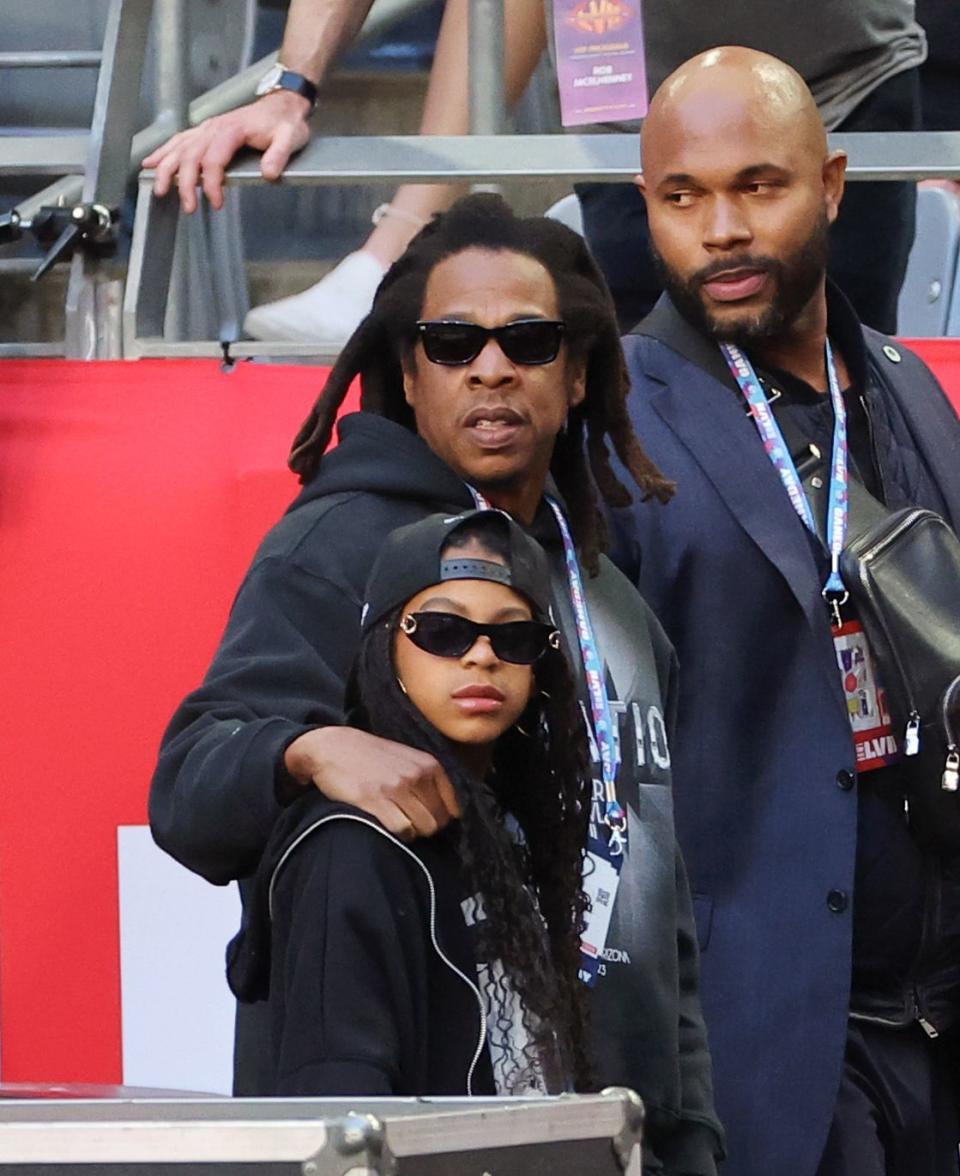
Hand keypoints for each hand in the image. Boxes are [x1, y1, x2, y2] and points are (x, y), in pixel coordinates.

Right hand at [143, 90, 312, 213]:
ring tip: (158, 189)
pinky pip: (180, 140)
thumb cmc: (286, 122)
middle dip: (185, 182)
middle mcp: (214, 128)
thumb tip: (269, 173)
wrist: (284, 104)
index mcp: (232, 130)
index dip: (212, 183)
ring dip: (166, 168)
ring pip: (179, 148)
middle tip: (188, 206)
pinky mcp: (206, 130)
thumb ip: (279, 155)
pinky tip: (151, 162)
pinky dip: (164, 151)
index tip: (216, 203)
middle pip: (190, 155)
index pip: (214, 159)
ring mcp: (208, 128)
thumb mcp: (290, 138)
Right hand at [284, 727, 460, 839]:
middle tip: (411, 824)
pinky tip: (388, 826)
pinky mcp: (376, 801)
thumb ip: (427, 779)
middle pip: (438, 820)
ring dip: (414, 832)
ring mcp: (397, 788)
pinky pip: (402, 830)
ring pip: (424, 828)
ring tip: (399, 824)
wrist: (333, 747)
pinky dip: (399, 834)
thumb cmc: (371, 756)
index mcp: (428, 765)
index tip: (428, 819)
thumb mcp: (407, 758)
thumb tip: (448, 812)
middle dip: (427, 827)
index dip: (441, 818)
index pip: (451, 806)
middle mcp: (417, 775)